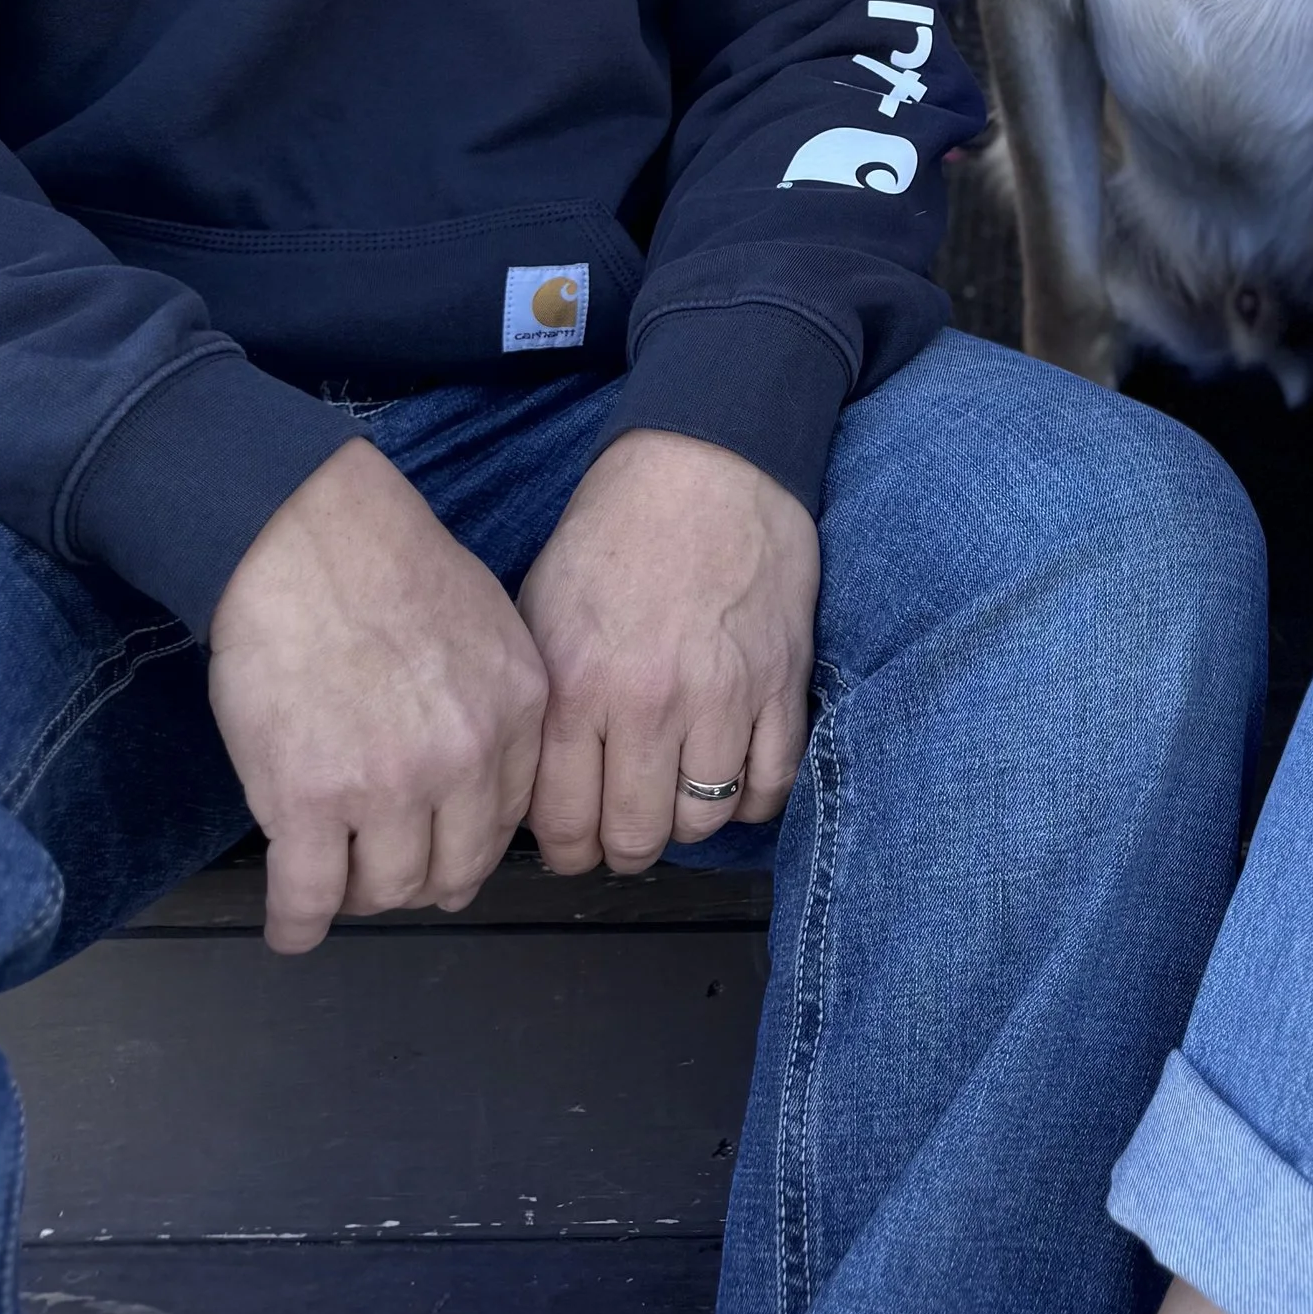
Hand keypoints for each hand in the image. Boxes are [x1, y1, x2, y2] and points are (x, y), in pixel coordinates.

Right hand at [209, 437, 548, 955]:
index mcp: (518, 710)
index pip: (506, 820)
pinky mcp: (309, 802)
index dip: (465, 841)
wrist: (306, 533)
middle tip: (382, 869)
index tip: (438, 847)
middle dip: (419, 878)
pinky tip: (291, 924)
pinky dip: (298, 923)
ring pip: (385, 889)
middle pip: (453, 870)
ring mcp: (388, 787)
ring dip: (358, 892)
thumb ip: (492, 700)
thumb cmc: (386, 561)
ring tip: (332, 877)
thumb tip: (475, 767)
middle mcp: (466, 758)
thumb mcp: (484, 623)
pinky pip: (309, 899)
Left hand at [517, 428, 818, 874]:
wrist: (706, 463)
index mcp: (576, 683)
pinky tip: (728, 775)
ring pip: (703, 821)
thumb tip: (530, 785)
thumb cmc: (616, 531)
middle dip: (622, 848)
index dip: (565, 851)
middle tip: (622, 831)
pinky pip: (770, 785)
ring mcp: (723, 695)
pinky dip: (749, 798)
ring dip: (685, 821)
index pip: (562, 823)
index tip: (572, 845)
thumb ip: (538, 704)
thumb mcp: (541, 609)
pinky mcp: (782, 681)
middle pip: (635, 837)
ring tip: (674, 796)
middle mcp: (648, 701)